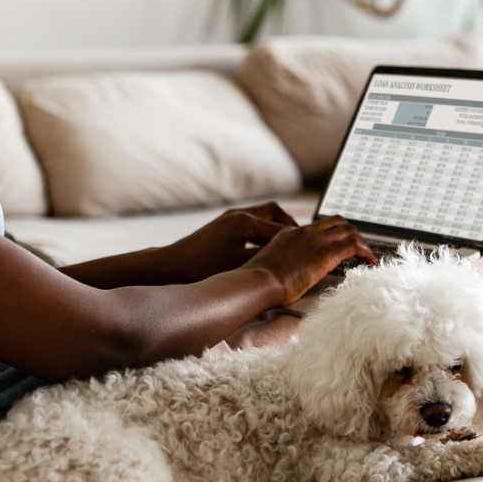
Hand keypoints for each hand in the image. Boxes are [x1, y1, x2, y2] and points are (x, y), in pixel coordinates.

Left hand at [165, 202, 300, 282]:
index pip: (281, 230)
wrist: (171, 265)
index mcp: (244, 222)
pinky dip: (263, 231)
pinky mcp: (223, 225)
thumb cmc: (202, 268)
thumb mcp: (238, 267)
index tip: (310, 249)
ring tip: (288, 243)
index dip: (297, 240)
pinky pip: (252, 222)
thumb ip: (265, 261)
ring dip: (276, 228)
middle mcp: (238, 215)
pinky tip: (265, 247)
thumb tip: (288, 262)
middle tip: (303, 241)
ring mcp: (230, 218)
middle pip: (275, 213)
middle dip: (290, 227)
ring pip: (263, 216)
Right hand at [243, 216, 376, 304]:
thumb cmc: (258, 281)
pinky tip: (370, 261)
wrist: (258, 281)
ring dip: (361, 242)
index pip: (317, 227)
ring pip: (348, 230)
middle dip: (351, 232)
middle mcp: (305, 232)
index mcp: (290, 233)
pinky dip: (365, 251)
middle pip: (336, 222)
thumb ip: (278, 263)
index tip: (338, 245)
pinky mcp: (326, 254)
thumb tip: (281, 273)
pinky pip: (353, 245)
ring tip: (367, 255)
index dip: (332, 234)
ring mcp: (316, 241)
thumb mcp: (267, 265)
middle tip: (358, 247)